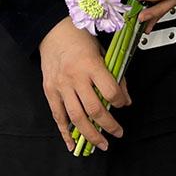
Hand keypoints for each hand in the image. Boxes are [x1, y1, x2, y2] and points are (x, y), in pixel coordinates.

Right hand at [38, 16, 132, 152]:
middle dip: (108, 125)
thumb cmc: (79, 38)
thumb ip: (114, 74)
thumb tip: (125, 98)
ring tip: (101, 143)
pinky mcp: (50, 91)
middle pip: (94, 109)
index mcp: (91, 64)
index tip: (124, 105)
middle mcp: (75, 77)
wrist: (53, 31)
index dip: (120, 101)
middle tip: (117, 132)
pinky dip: (65, 133)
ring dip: (91, 134)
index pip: (109, 91)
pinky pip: (58, 116)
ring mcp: (61, 86)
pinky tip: (72, 144)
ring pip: (77, 118)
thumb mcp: (102, 51)